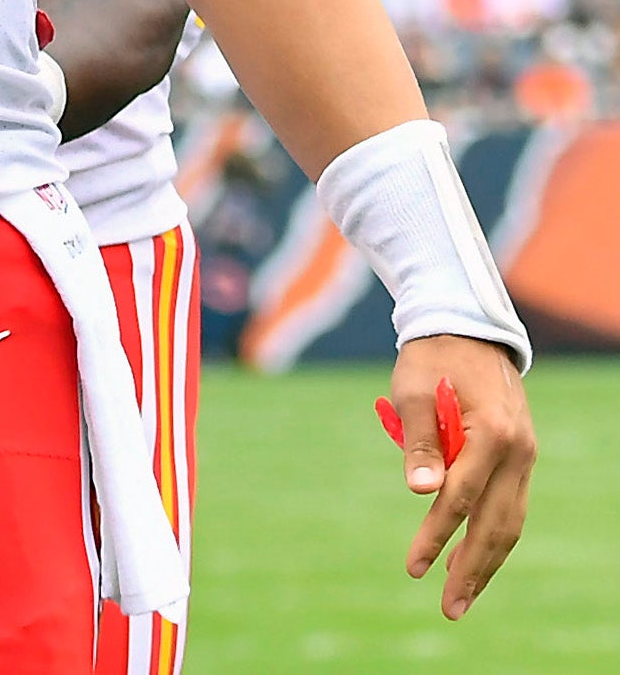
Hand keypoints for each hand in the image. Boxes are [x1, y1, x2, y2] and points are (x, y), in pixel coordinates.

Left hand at [383, 334, 533, 619]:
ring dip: (486, 562)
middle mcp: (518, 452)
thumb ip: (419, 443)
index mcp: (493, 434)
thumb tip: (421, 493)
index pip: (460, 499)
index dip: (435, 536)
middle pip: (496, 524)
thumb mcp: (415, 392)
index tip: (412, 568)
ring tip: (460, 596)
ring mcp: (524, 457)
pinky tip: (470, 558)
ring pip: (509, 522)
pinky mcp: (519, 459)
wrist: (466, 330)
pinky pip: (509, 507)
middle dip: (472, 569)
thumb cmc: (432, 359)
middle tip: (450, 608)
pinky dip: (492, 536)